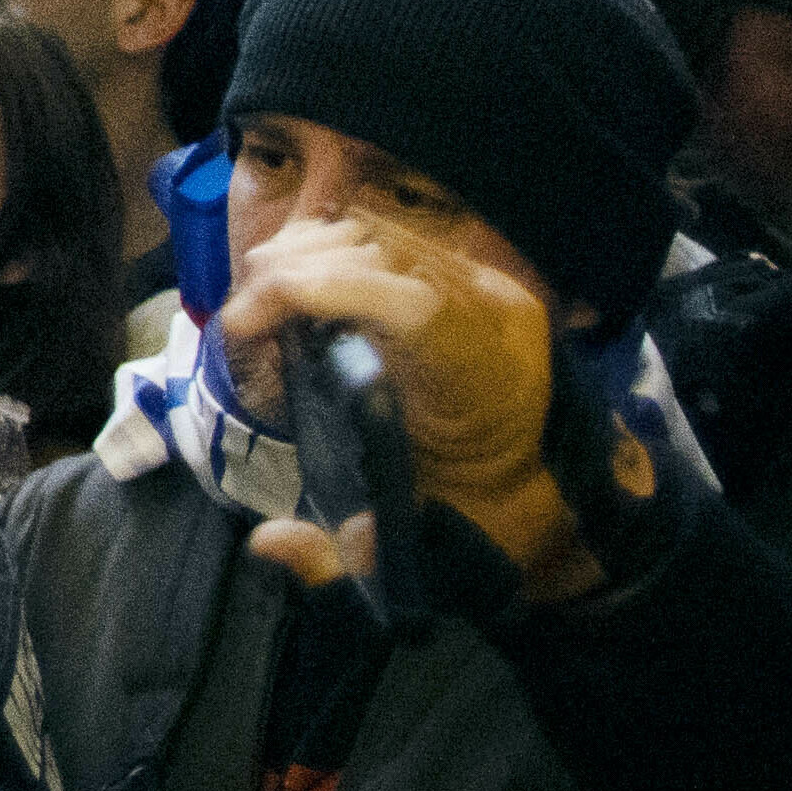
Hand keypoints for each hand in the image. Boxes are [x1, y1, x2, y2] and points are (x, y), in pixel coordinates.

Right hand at [218, 215, 578, 596]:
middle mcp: (494, 315)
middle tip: (238, 325)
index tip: (248, 323)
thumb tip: (267, 542)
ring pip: (376, 233)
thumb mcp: (428, 552)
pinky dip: (322, 250)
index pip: (418, 306)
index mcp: (491, 382)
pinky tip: (289, 285)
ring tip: (255, 304)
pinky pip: (381, 235)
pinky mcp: (462, 272)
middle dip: (292, 275)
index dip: (328, 291)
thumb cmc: (491, 518)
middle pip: (382, 254)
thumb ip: (351, 557)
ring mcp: (481, 284)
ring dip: (298, 257)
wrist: (553, 488)